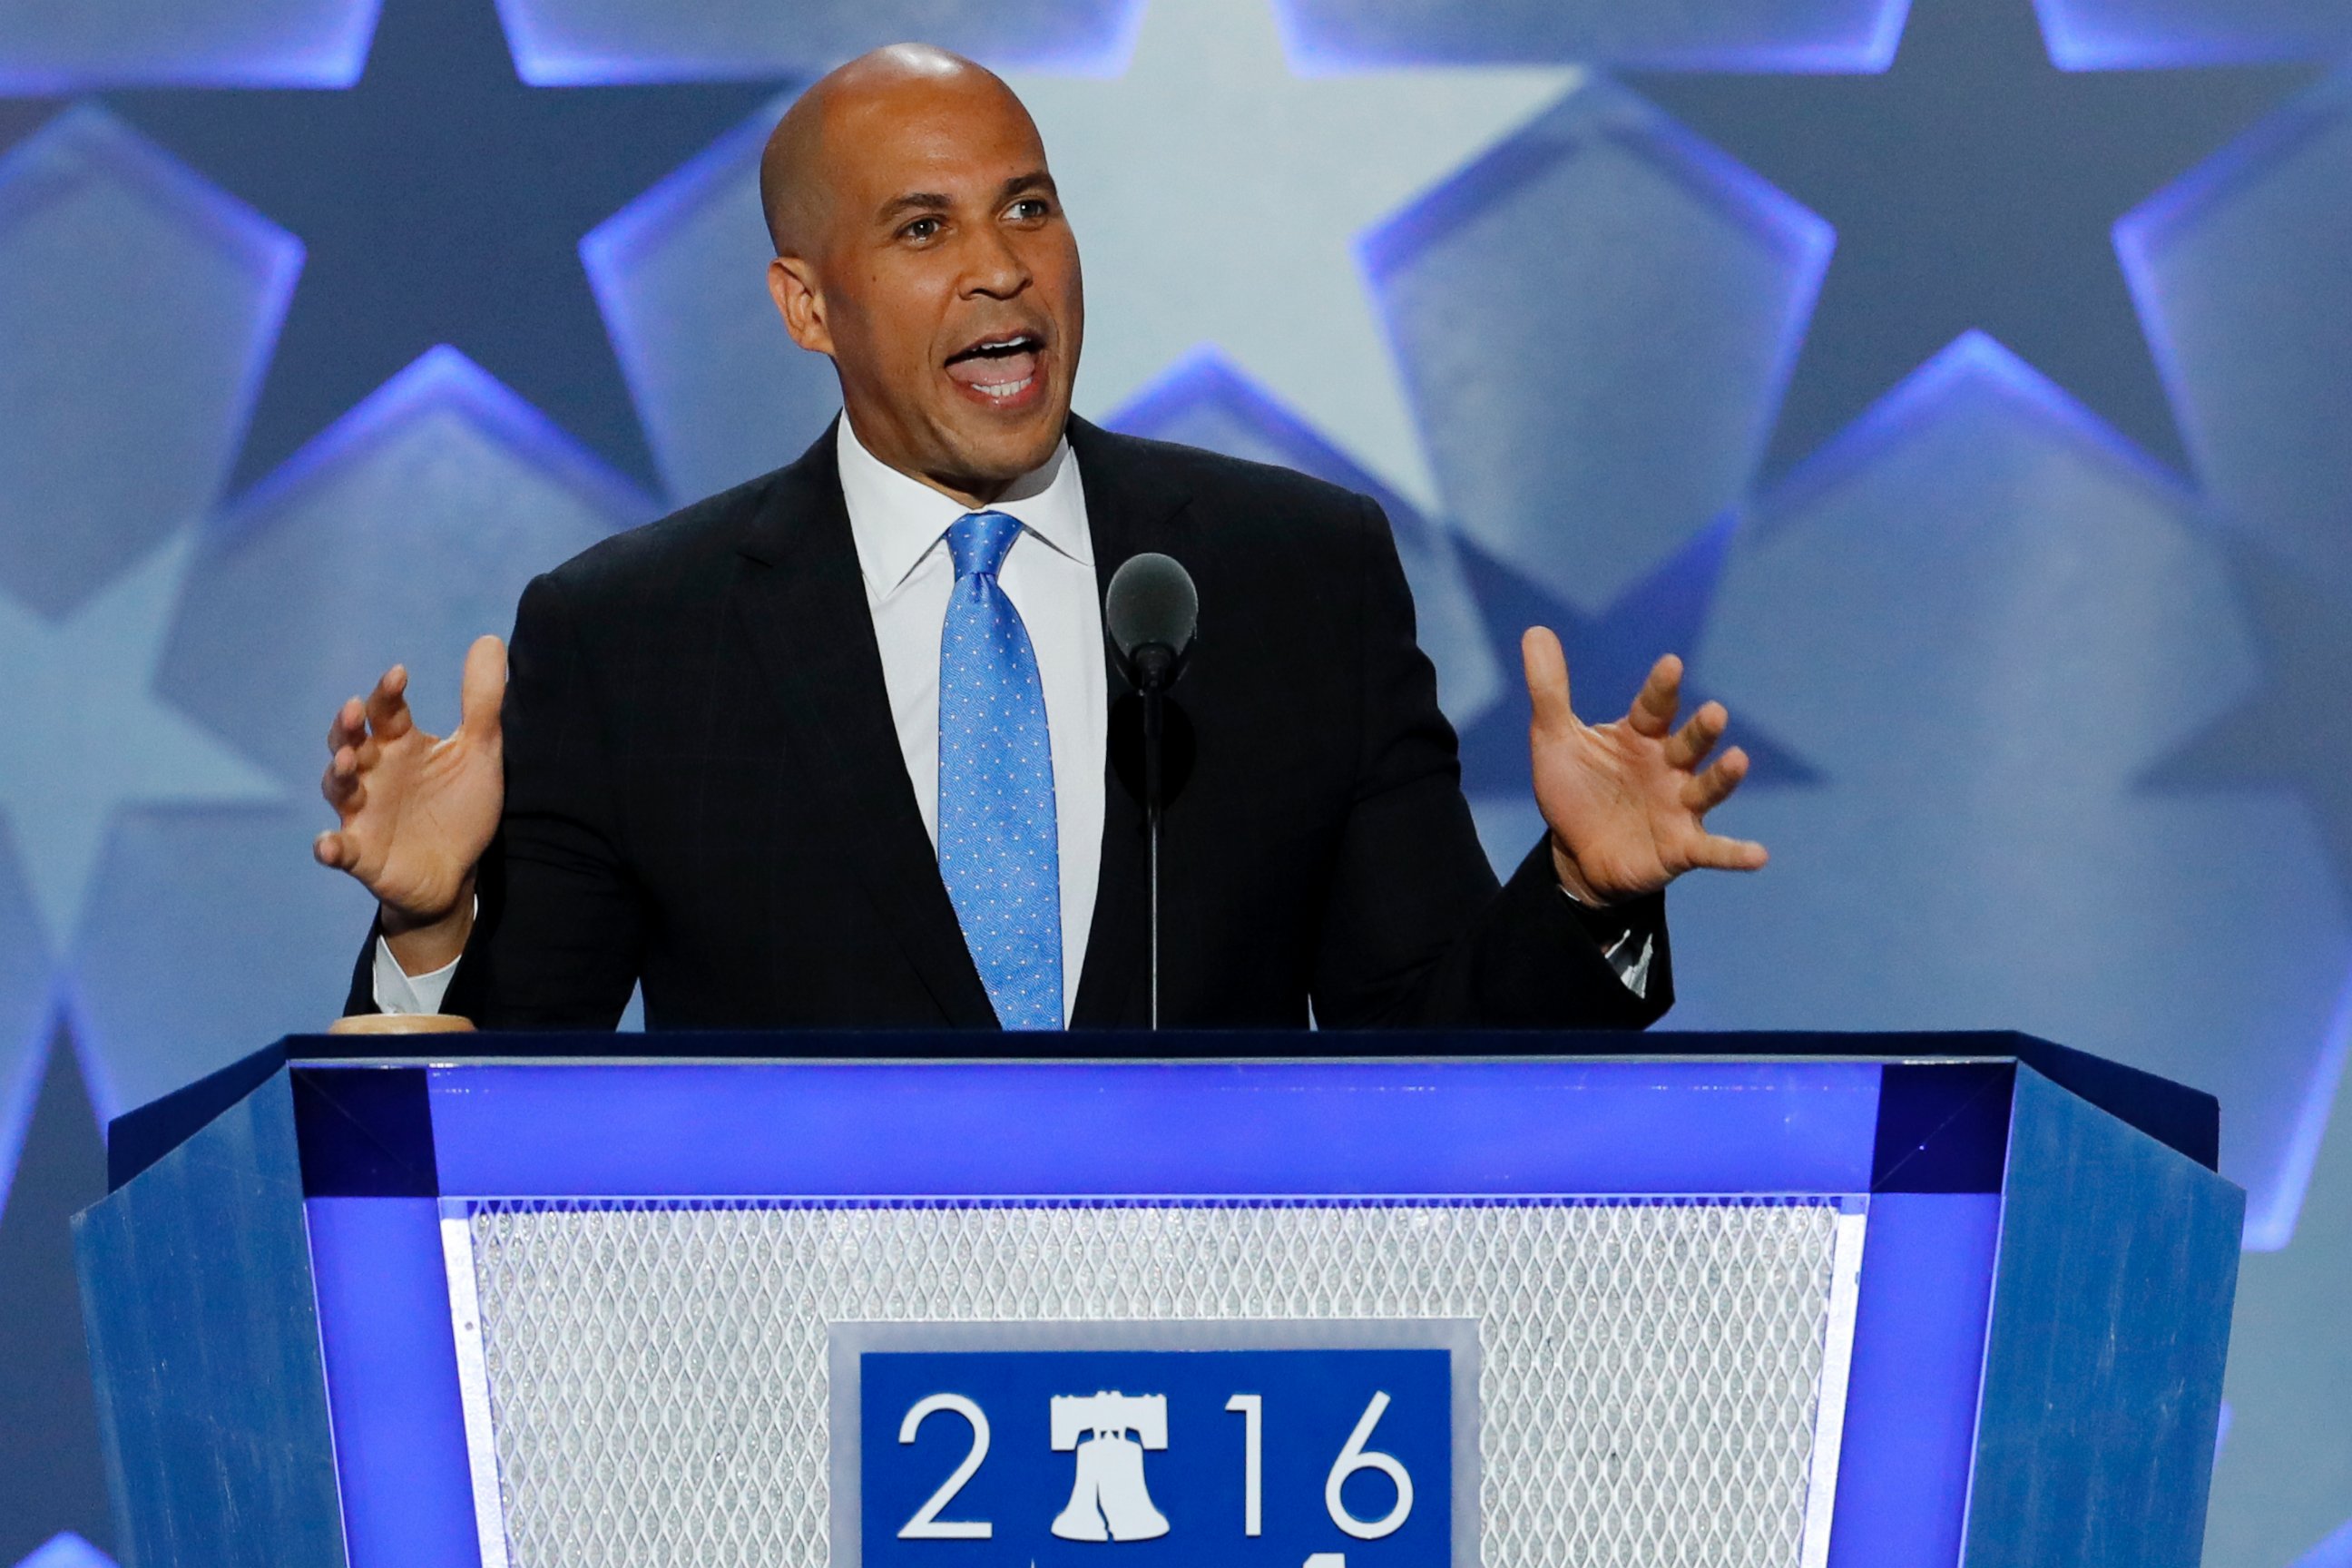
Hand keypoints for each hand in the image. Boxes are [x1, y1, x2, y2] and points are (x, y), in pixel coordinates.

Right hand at [314, 636, 506, 969]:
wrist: (457, 872)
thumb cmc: (460, 806)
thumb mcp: (479, 752)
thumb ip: (482, 702)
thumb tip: (490, 639)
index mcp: (399, 745)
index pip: (386, 710)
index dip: (388, 692)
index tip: (399, 675)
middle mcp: (373, 773)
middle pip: (350, 742)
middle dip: (347, 727)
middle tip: (355, 710)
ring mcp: (362, 812)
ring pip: (338, 788)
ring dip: (339, 774)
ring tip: (348, 763)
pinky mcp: (362, 853)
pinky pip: (338, 849)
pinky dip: (329, 847)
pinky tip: (328, 845)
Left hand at [1522, 627, 1767, 905]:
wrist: (1576, 855)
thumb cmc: (1576, 790)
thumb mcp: (1554, 740)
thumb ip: (1549, 690)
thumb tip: (1535, 630)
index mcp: (1641, 736)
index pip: (1654, 707)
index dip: (1663, 687)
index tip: (1671, 664)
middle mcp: (1669, 766)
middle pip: (1690, 743)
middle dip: (1702, 729)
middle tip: (1714, 713)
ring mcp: (1680, 806)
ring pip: (1707, 788)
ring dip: (1723, 776)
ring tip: (1739, 760)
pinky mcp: (1682, 847)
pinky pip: (1712, 850)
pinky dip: (1736, 853)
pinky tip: (1759, 855)